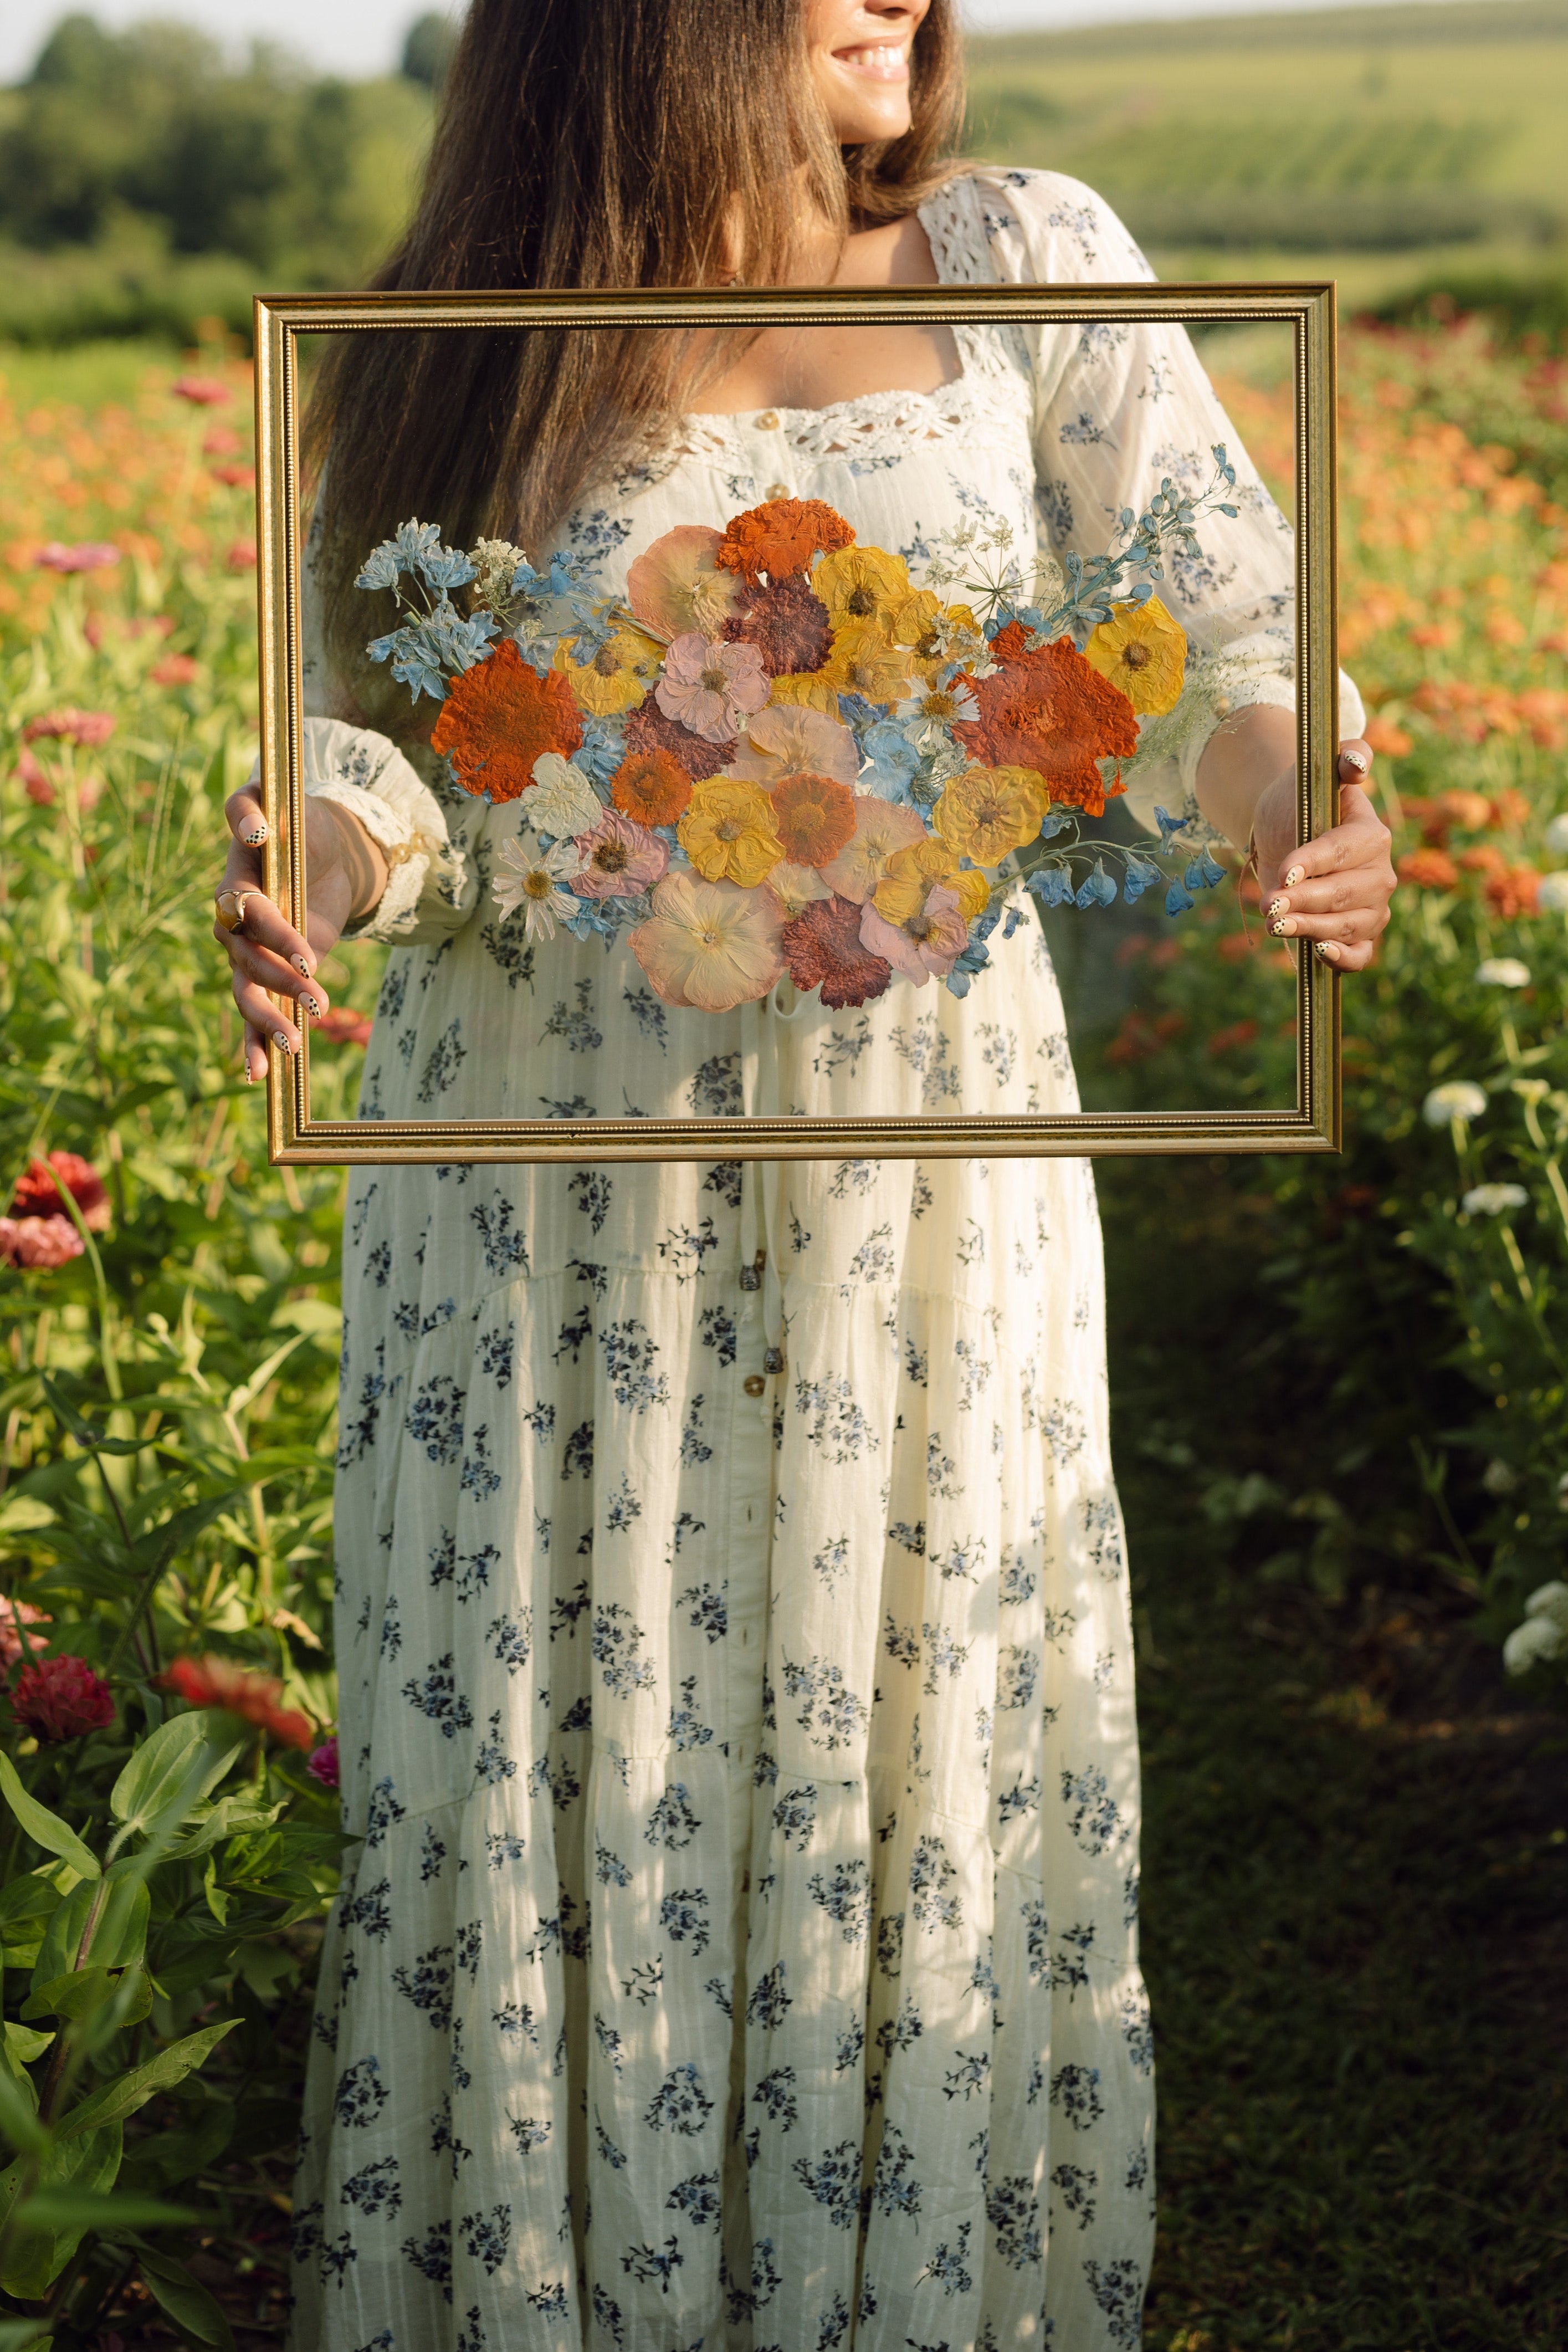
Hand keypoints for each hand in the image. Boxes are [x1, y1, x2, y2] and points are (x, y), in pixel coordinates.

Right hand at [213, 786, 354, 1082]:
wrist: (326, 853)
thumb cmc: (301, 825)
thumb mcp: (284, 805)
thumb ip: (253, 808)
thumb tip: (255, 825)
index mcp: (237, 882)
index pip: (246, 907)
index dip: (272, 928)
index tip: (307, 953)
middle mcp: (235, 921)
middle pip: (246, 956)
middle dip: (280, 977)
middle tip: (319, 996)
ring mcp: (248, 952)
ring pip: (247, 990)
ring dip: (268, 1019)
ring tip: (296, 1043)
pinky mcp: (268, 974)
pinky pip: (254, 1013)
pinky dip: (253, 1044)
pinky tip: (258, 1075)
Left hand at [1251, 742, 1395, 972]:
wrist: (1289, 831)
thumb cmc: (1302, 803)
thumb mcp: (1315, 773)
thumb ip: (1342, 759)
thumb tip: (1356, 760)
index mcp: (1373, 835)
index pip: (1341, 852)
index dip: (1313, 863)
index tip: (1284, 872)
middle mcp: (1380, 874)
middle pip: (1343, 894)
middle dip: (1304, 902)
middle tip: (1269, 905)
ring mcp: (1373, 907)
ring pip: (1348, 926)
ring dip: (1311, 930)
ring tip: (1275, 926)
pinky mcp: (1361, 935)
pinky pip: (1360, 955)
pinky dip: (1344, 959)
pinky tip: (1319, 954)